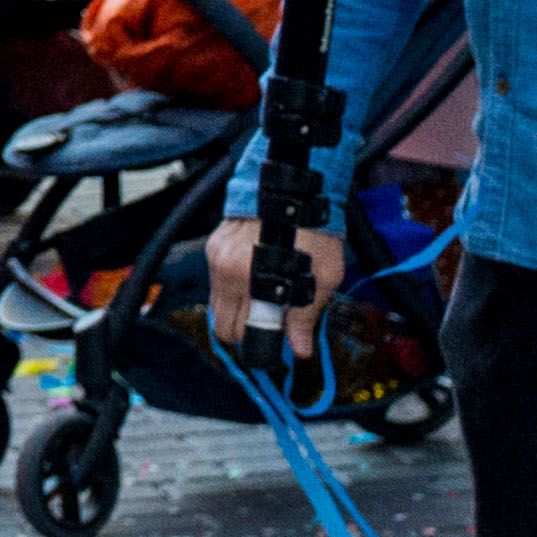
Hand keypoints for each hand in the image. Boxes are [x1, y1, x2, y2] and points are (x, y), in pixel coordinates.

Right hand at [200, 215, 341, 350]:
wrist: (294, 189)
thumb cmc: (312, 229)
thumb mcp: (322, 276)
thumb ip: (306, 315)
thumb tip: (299, 348)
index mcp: (248, 279)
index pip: (236, 331)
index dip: (256, 340)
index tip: (271, 337)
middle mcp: (225, 269)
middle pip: (221, 323)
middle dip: (244, 328)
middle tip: (268, 319)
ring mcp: (216, 256)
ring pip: (217, 304)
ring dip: (237, 307)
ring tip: (263, 295)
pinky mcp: (214, 246)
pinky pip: (217, 280)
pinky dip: (233, 285)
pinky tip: (255, 274)